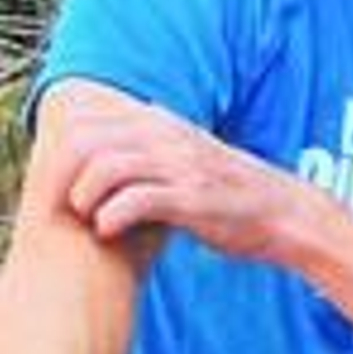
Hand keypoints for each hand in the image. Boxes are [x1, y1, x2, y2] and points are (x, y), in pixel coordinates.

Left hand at [58, 96, 306, 264]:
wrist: (290, 215)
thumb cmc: (238, 192)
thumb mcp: (197, 151)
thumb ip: (162, 138)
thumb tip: (127, 130)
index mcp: (165, 123)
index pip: (87, 122)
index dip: (61, 155)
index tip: (63, 186)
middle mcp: (171, 137)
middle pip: (86, 141)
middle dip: (63, 177)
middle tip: (69, 207)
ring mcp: (183, 167)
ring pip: (104, 168)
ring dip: (85, 198)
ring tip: (92, 219)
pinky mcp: (194, 200)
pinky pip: (134, 202)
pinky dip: (110, 219)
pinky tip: (112, 232)